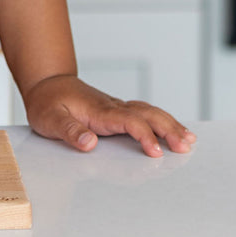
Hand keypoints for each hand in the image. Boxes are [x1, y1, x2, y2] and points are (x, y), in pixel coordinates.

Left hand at [23, 74, 196, 156]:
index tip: (156, 153)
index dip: (144, 135)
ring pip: (148, 111)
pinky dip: (162, 120)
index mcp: (98, 110)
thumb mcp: (49, 117)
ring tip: (190, 139)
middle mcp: (111, 106)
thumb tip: (90, 143)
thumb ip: (69, 130)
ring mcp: (115, 107)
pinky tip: (174, 129)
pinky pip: (144, 113)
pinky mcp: (116, 110)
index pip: (128, 121)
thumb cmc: (47, 102)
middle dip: (168, 129)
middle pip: (146, 113)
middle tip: (186, 146)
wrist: (46, 83)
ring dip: (170, 123)